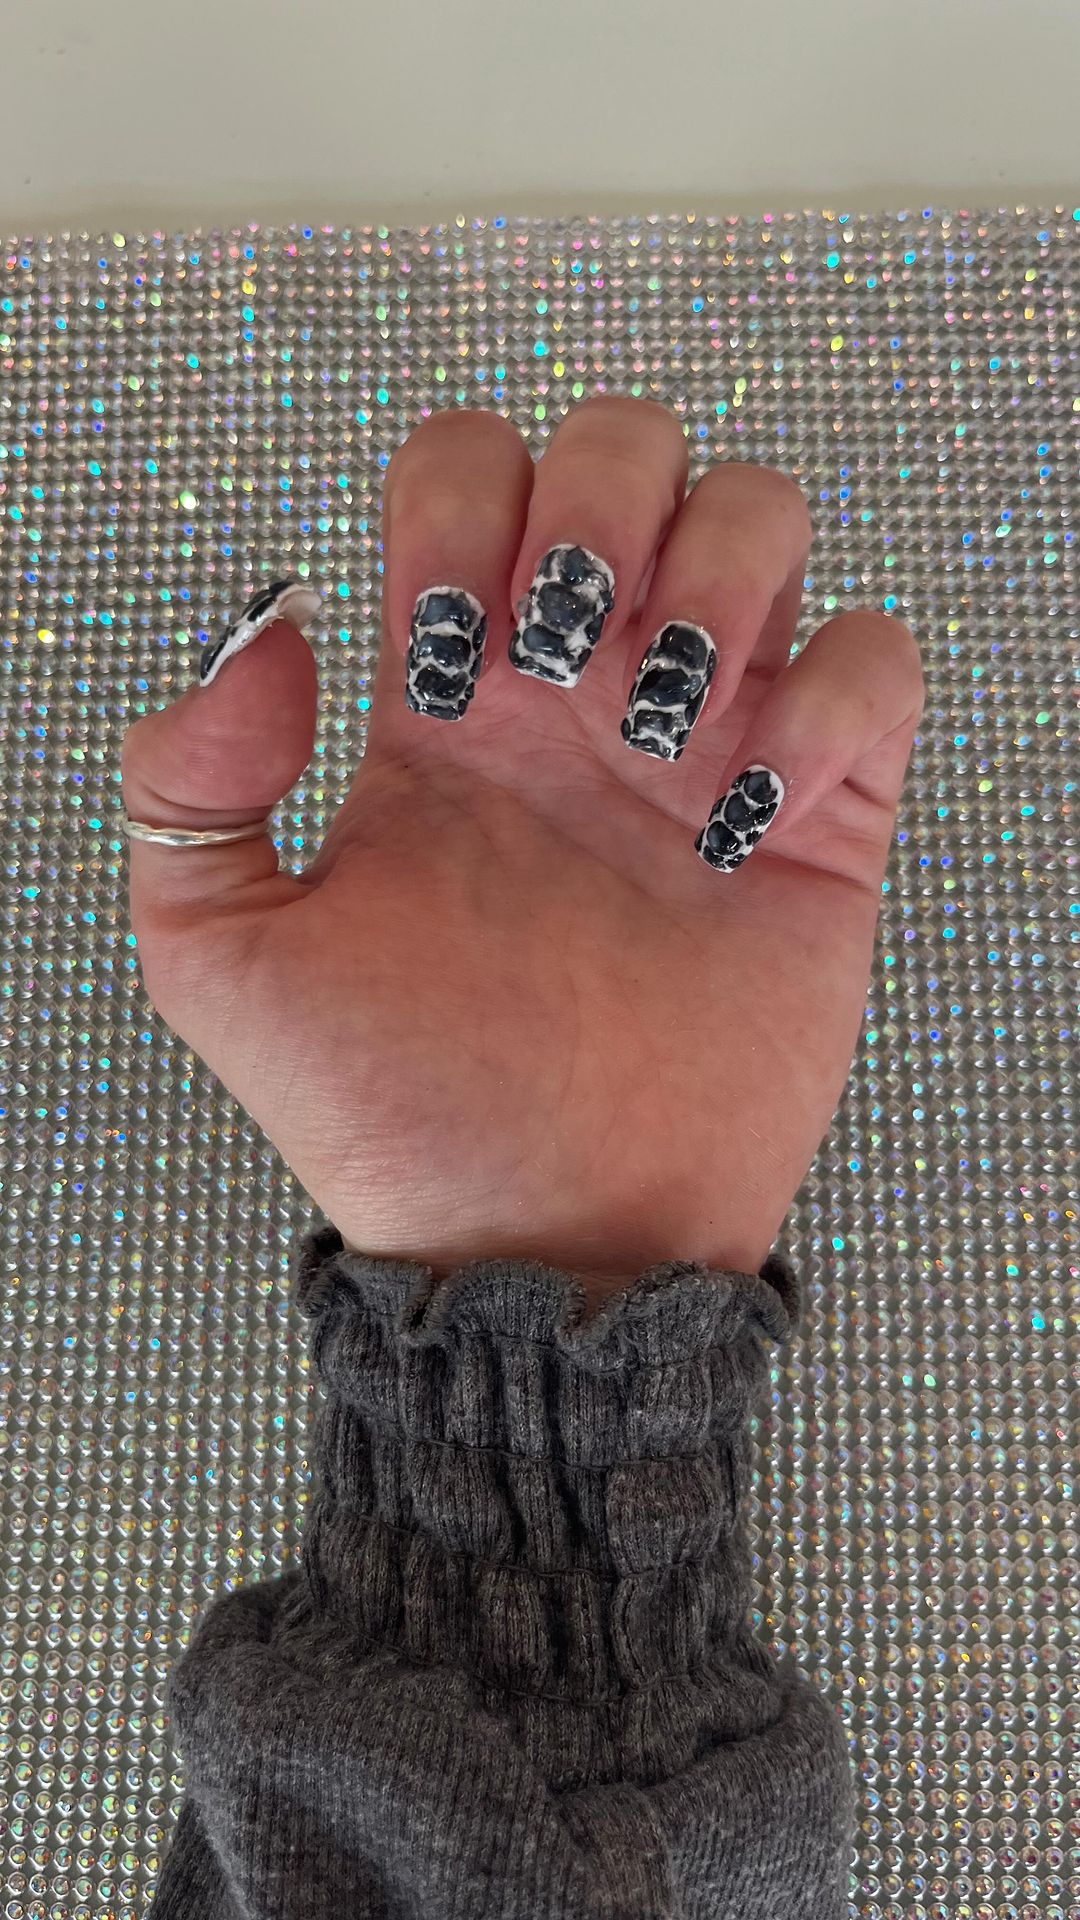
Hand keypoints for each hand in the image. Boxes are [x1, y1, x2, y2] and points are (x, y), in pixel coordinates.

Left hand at [121, 397, 922, 1300]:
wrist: (541, 1234)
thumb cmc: (392, 1109)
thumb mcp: (221, 959)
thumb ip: (186, 784)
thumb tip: (269, 626)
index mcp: (449, 698)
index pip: (469, 467)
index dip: (459, 514)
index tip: (439, 664)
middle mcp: (582, 695)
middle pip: (629, 447)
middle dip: (600, 505)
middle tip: (566, 656)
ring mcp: (707, 743)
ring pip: (761, 517)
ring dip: (717, 578)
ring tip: (657, 730)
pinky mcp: (820, 817)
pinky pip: (875, 661)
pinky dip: (832, 700)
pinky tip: (748, 816)